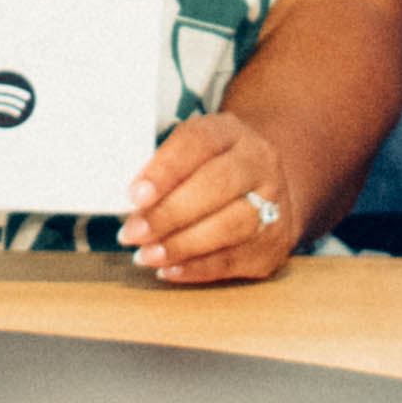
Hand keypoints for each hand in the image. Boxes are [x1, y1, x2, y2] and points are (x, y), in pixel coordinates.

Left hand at [117, 104, 301, 283]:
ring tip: (146, 255)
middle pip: (217, 185)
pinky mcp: (274, 243)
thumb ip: (161, 168)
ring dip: (182, 245)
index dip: (166, 169)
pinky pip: (234, 259)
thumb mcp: (191, 152)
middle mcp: (259, 163)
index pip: (199, 142)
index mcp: (231, 132)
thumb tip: (126, 201)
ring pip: (230, 226)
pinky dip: (197, 268)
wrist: (267, 186)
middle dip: (169, 213)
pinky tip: (169, 270)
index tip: (135, 195)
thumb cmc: (210, 169)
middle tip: (132, 233)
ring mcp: (274, 203)